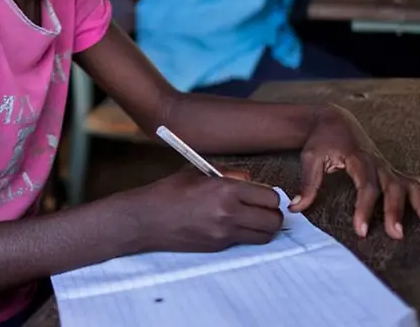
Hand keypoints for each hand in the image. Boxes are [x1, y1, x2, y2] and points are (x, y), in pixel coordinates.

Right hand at [129, 168, 282, 252]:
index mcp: (226, 191)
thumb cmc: (168, 192)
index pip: (269, 197)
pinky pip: (245, 241)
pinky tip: (233, 225)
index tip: (264, 194)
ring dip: (264, 227)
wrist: (146, 219)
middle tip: (264, 208)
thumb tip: (250, 180)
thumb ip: (229, 175)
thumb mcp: (198, 173)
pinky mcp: (218, 246)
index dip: (270, 195)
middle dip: (273, 213)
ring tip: (253, 218)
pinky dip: (247, 234)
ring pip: (265, 235)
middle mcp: (229, 214)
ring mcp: (224, 233)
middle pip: (273, 220)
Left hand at [289, 105, 419, 239]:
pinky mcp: (392, 170)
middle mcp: (378, 163)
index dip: (365, 209)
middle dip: (396, 211)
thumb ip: (308, 183)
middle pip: (392, 187)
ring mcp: (388, 166)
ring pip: (410, 184)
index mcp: (358, 159)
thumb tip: (296, 207)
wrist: (334, 120)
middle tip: (397, 234)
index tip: (362, 230)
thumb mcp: (310, 158)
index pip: (365, 186)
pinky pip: (417, 179)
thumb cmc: (322, 140)